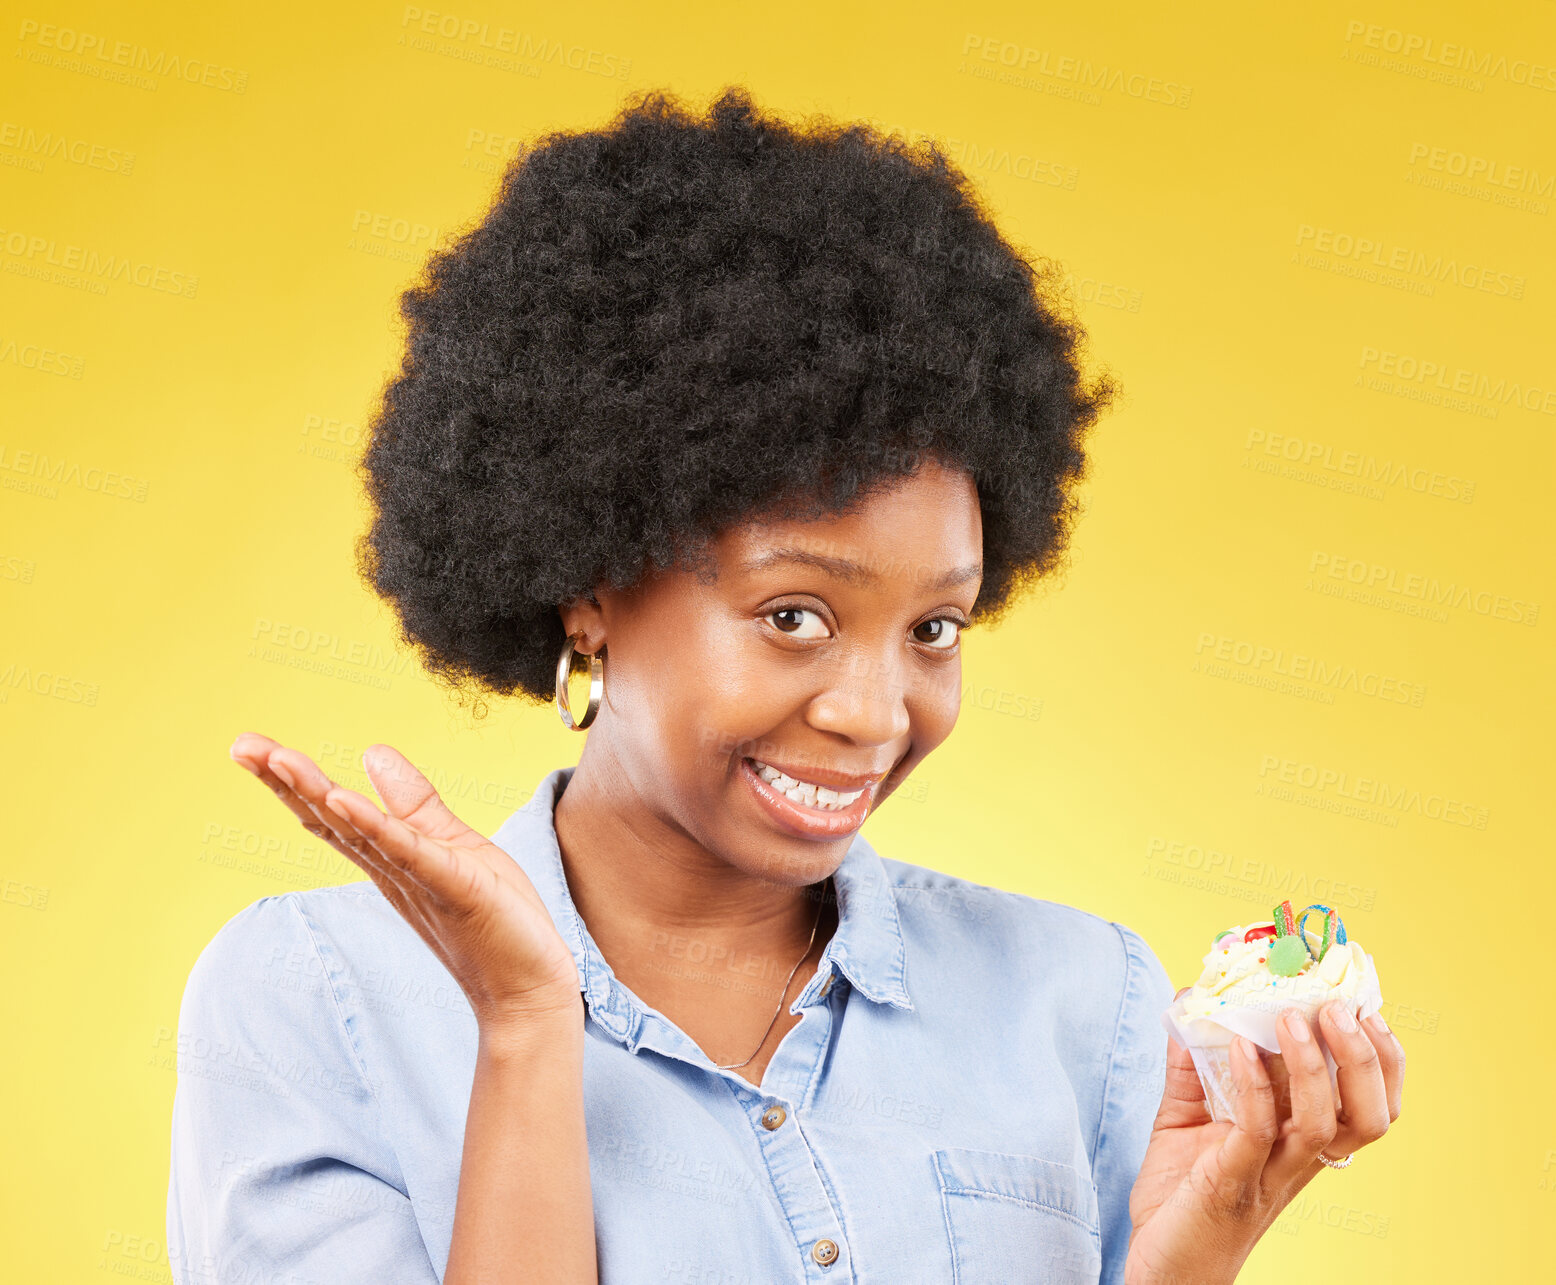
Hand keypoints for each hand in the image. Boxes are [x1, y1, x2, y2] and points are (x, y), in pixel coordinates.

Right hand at [228, 732, 581, 1029]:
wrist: (528, 984)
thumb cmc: (493, 917)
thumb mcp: (449, 843)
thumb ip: (411, 802)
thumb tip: (371, 752)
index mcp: (389, 857)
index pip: (331, 811)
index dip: (293, 779)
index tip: (251, 746)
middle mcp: (392, 869)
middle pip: (330, 818)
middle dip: (286, 781)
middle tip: (241, 745)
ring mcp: (418, 879)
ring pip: (359, 831)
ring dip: (319, 793)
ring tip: (279, 759)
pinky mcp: (452, 886)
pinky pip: (408, 852)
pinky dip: (375, 825)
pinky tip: (343, 799)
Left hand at [1123, 994, 1404, 1284]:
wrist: (1163, 1266)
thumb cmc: (1180, 1192)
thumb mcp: (1187, 1114)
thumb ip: (1192, 1061)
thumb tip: (1192, 999)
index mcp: (1301, 1143)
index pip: (1367, 1103)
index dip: (1380, 1058)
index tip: (1364, 1004)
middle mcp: (1298, 1161)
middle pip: (1368, 1115)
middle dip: (1365, 1058)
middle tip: (1339, 1006)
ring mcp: (1269, 1173)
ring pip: (1324, 1124)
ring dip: (1313, 1065)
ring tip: (1290, 1017)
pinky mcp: (1231, 1182)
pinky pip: (1258, 1131)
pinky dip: (1255, 1086)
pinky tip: (1240, 1048)